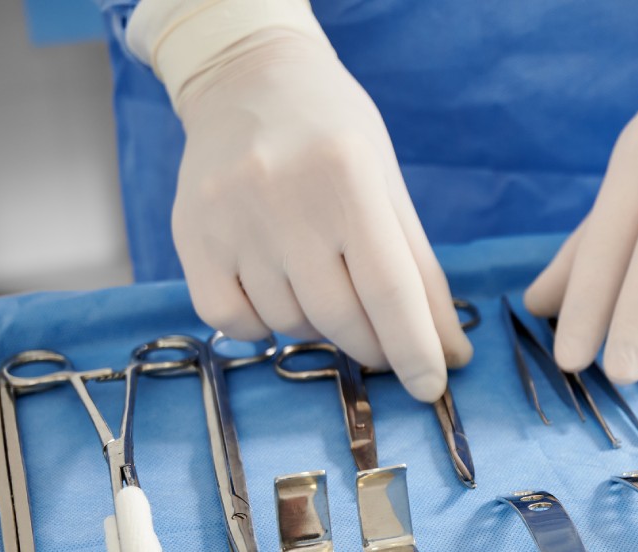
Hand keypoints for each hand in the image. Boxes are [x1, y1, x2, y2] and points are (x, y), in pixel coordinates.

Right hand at [172, 30, 470, 401]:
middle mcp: (283, 197)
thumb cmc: (337, 136)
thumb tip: (450, 355)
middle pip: (340, 315)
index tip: (433, 387)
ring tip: (327, 289)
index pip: (389, 287)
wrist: (247, 78)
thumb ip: (421, 272)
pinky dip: (263, 328)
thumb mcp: (390, 187)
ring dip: (321, 330)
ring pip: (288, 323)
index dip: (414, 348)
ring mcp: (228, 217)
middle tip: (388, 348)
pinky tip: (280, 296)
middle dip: (374, 348)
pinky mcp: (188, 235)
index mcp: (348, 177)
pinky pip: (231, 322)